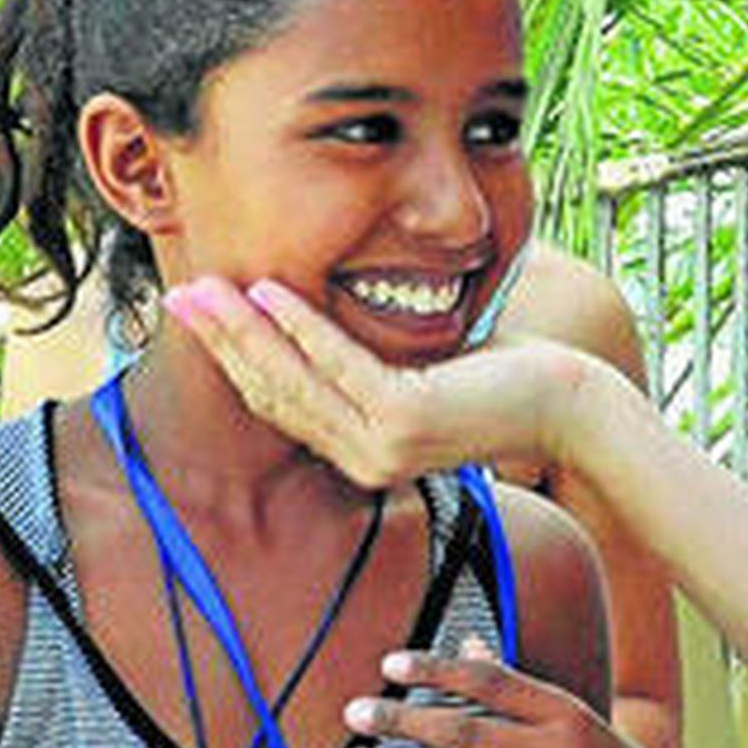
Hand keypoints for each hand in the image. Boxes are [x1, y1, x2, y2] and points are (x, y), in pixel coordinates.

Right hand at [164, 277, 585, 488]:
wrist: (568, 404)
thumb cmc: (501, 379)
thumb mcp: (422, 370)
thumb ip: (372, 362)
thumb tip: (324, 321)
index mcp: (360, 450)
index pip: (281, 401)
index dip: (235, 356)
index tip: (202, 311)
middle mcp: (363, 459)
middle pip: (273, 391)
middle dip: (222, 340)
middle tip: (179, 294)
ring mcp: (382, 446)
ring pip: (295, 380)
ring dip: (244, 330)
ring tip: (207, 289)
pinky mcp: (407, 420)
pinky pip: (340, 365)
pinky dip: (302, 326)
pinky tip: (271, 291)